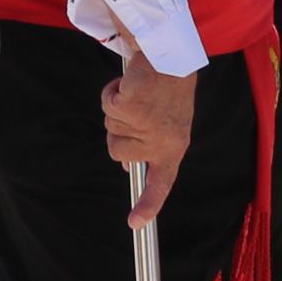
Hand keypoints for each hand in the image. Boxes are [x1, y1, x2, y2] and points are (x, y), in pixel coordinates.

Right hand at [100, 49, 195, 217]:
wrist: (172, 56)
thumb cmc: (169, 91)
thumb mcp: (166, 125)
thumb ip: (148, 148)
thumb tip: (125, 169)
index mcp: (173, 148)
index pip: (161, 184)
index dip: (148, 205)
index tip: (134, 223)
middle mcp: (162, 141)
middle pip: (116, 152)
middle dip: (118, 130)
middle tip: (138, 109)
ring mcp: (147, 125)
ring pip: (110, 125)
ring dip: (117, 107)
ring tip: (139, 93)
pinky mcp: (132, 106)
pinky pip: (108, 104)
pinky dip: (112, 91)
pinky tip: (130, 82)